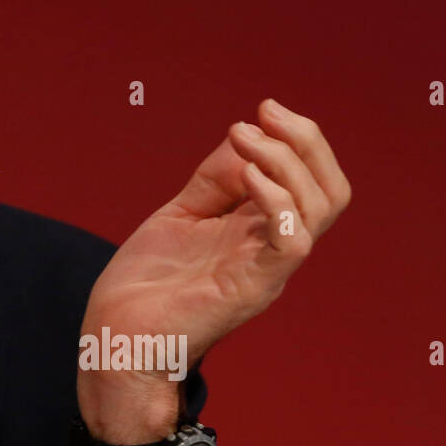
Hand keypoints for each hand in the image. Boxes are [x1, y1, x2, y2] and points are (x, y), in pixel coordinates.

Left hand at [78, 98, 350, 444]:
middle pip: (330, 190)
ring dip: (287, 161)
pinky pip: (291, 242)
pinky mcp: (251, 288)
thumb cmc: (147, 283)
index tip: (263, 109)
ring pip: (319, 209)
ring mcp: (267, 269)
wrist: (116, 337)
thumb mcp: (182, 214)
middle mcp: (272, 248)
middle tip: (266, 112)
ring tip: (244, 138)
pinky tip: (250, 178)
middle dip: (307, 141)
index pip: (312, 180)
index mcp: (260, 231)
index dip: (298, 139)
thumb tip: (245, 132)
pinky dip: (279, 201)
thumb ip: (216, 179)